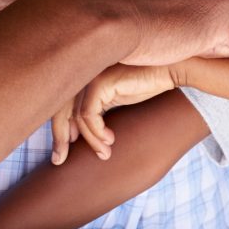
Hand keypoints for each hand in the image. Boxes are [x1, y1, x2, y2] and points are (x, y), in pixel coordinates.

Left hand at [51, 63, 180, 163]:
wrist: (170, 68)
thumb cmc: (147, 84)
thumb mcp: (115, 100)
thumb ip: (96, 112)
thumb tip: (76, 135)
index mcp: (83, 77)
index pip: (59, 105)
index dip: (58, 131)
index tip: (61, 154)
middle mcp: (82, 75)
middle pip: (59, 110)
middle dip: (59, 138)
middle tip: (59, 160)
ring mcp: (90, 77)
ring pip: (77, 117)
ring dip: (91, 140)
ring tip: (105, 154)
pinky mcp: (100, 83)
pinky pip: (89, 115)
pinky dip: (97, 132)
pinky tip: (110, 140)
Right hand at [68, 0, 228, 65]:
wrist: (99, 12)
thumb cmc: (99, 2)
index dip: (175, 13)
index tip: (150, 17)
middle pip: (214, 7)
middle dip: (194, 24)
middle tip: (157, 29)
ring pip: (226, 27)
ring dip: (201, 40)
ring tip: (165, 36)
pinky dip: (212, 57)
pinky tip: (181, 46)